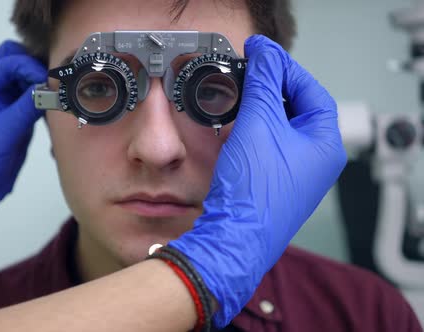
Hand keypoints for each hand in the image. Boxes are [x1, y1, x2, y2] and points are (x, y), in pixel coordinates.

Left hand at [0, 41, 46, 240]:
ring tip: (60, 96)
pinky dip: (46, 101)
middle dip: (36, 67)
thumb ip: (26, 108)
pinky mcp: (20, 121)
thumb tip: (50, 87)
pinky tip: (57, 110)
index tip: (48, 85)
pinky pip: (35, 100)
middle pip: (17, 61)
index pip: (9, 61)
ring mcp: (8, 106)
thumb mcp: (3, 133)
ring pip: (28, 80)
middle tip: (54, 84)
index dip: (30, 68)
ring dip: (43, 84)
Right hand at [168, 35, 346, 326]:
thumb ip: (264, 84)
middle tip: (247, 74)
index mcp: (326, 144)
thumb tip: (265, 54)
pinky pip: (268, 148)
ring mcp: (296, 174)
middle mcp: (317, 161)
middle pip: (297, 109)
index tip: (260, 55)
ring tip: (238, 99)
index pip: (311, 91)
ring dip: (259, 111)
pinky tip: (233, 129)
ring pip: (280, 129)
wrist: (233, 238)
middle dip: (271, 90)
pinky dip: (252, 133)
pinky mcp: (275, 184)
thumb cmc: (254, 191)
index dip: (285, 69)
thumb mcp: (258, 124)